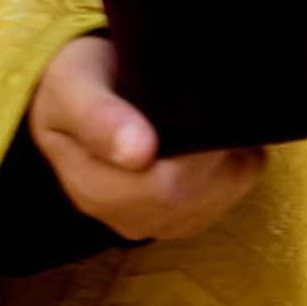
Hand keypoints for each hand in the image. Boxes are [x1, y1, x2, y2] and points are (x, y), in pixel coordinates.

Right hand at [29, 35, 265, 244]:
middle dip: (214, 146)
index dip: (196, 150)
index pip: (166, 187)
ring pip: (221, 194)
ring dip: (228, 153)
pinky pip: (231, 194)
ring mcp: (156, 222)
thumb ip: (97, 117)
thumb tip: (137, 154)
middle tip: (209, 100)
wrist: (78, 97)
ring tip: (207, 115)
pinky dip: (235, 161)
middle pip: (196, 194)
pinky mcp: (185, 219)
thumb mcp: (72, 85)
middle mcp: (125, 217)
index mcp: (93, 189)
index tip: (199, 105)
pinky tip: (211, 137)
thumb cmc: (77, 83)